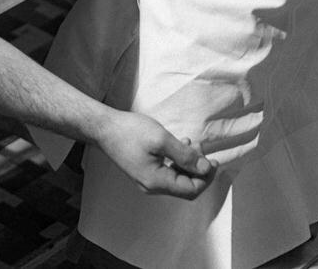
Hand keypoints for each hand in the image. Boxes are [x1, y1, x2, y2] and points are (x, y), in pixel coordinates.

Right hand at [100, 111, 214, 198]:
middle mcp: (152, 186)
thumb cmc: (130, 131)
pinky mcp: (143, 171)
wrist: (103, 128)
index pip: (191, 190)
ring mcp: (146, 180)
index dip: (206, 177)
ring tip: (190, 143)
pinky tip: (178, 145)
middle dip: (197, 169)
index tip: (214, 160)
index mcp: (157, 182)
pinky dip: (177, 161)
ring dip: (188, 163)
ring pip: (176, 179)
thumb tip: (206, 168)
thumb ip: (185, 156)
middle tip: (201, 148)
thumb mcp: (161, 140)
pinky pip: (166, 173)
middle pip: (185, 187)